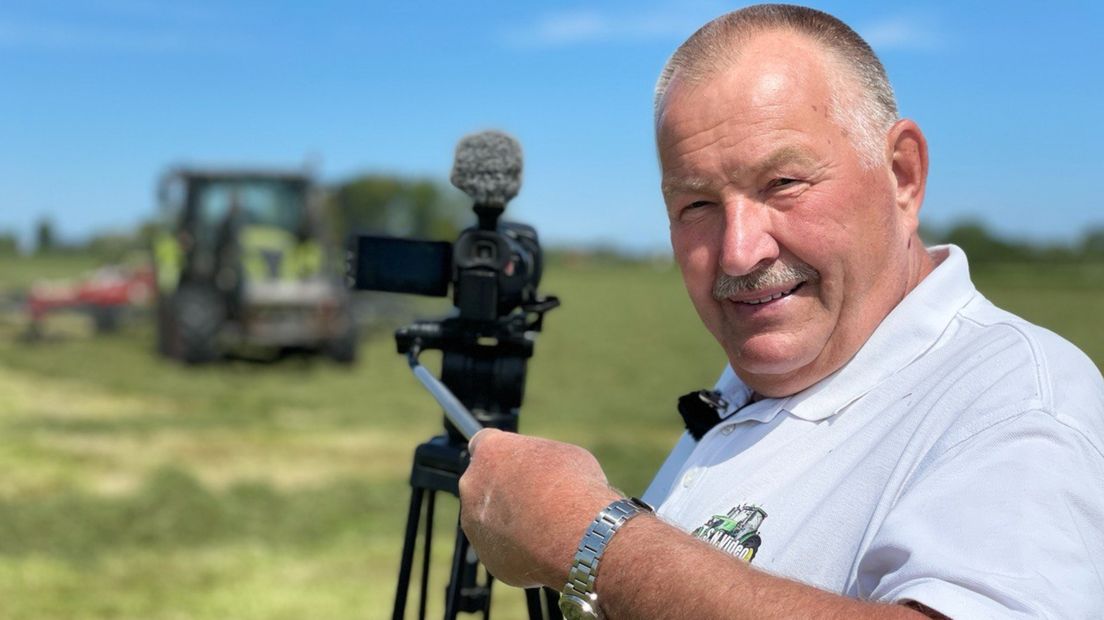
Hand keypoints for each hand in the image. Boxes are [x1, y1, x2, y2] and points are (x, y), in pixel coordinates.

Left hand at [458, 428, 620, 587]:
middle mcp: (472, 485)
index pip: (482, 443)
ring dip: (507, 520)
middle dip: (502, 488)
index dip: (501, 454)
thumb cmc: (576, 488)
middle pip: (481, 483)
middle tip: (533, 496)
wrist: (582, 538)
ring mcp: (475, 524)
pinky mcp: (487, 556)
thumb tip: (535, 470)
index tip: (514, 462)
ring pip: (487, 518)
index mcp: (490, 452)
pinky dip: (515, 548)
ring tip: (543, 525)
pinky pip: (499, 548)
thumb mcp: (562, 454)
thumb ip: (535, 460)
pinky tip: (542, 547)